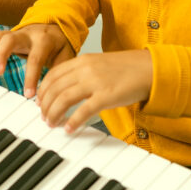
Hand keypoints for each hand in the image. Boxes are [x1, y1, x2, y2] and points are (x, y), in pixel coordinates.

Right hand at [0, 24, 75, 97]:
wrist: (55, 25)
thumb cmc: (59, 44)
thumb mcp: (66, 55)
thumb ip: (60, 71)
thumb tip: (54, 94)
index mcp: (44, 40)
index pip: (36, 58)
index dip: (31, 77)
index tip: (29, 95)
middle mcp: (27, 34)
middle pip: (10, 39)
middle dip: (1, 54)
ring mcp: (14, 33)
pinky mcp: (6, 36)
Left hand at [36, 50, 152, 132]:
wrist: (150, 68)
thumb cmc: (127, 69)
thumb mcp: (99, 64)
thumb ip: (82, 73)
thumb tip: (66, 89)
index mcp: (82, 60)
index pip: (52, 75)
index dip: (42, 90)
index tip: (39, 101)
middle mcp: (85, 69)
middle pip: (55, 88)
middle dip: (45, 105)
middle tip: (44, 117)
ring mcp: (96, 81)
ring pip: (64, 98)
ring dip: (54, 113)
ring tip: (52, 123)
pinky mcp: (107, 95)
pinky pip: (83, 110)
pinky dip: (73, 121)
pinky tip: (69, 129)